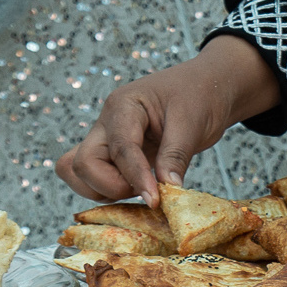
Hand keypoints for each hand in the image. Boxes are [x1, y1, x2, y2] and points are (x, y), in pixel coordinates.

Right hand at [54, 36, 282, 205]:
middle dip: (110, 186)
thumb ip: (176, 156)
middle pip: (82, 164)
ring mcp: (106, 140)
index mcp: (124, 105)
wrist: (208, 87)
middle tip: (148, 190)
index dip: (135, 177)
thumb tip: (168, 188)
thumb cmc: (200, 95)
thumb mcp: (193, 123)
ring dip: (106, 191)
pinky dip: (109, 191)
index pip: (120, 148)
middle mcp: (107, 123)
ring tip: (145, 188)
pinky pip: (94, 178)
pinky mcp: (114, 156)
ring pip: (79, 174)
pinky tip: (140, 190)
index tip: (155, 199)